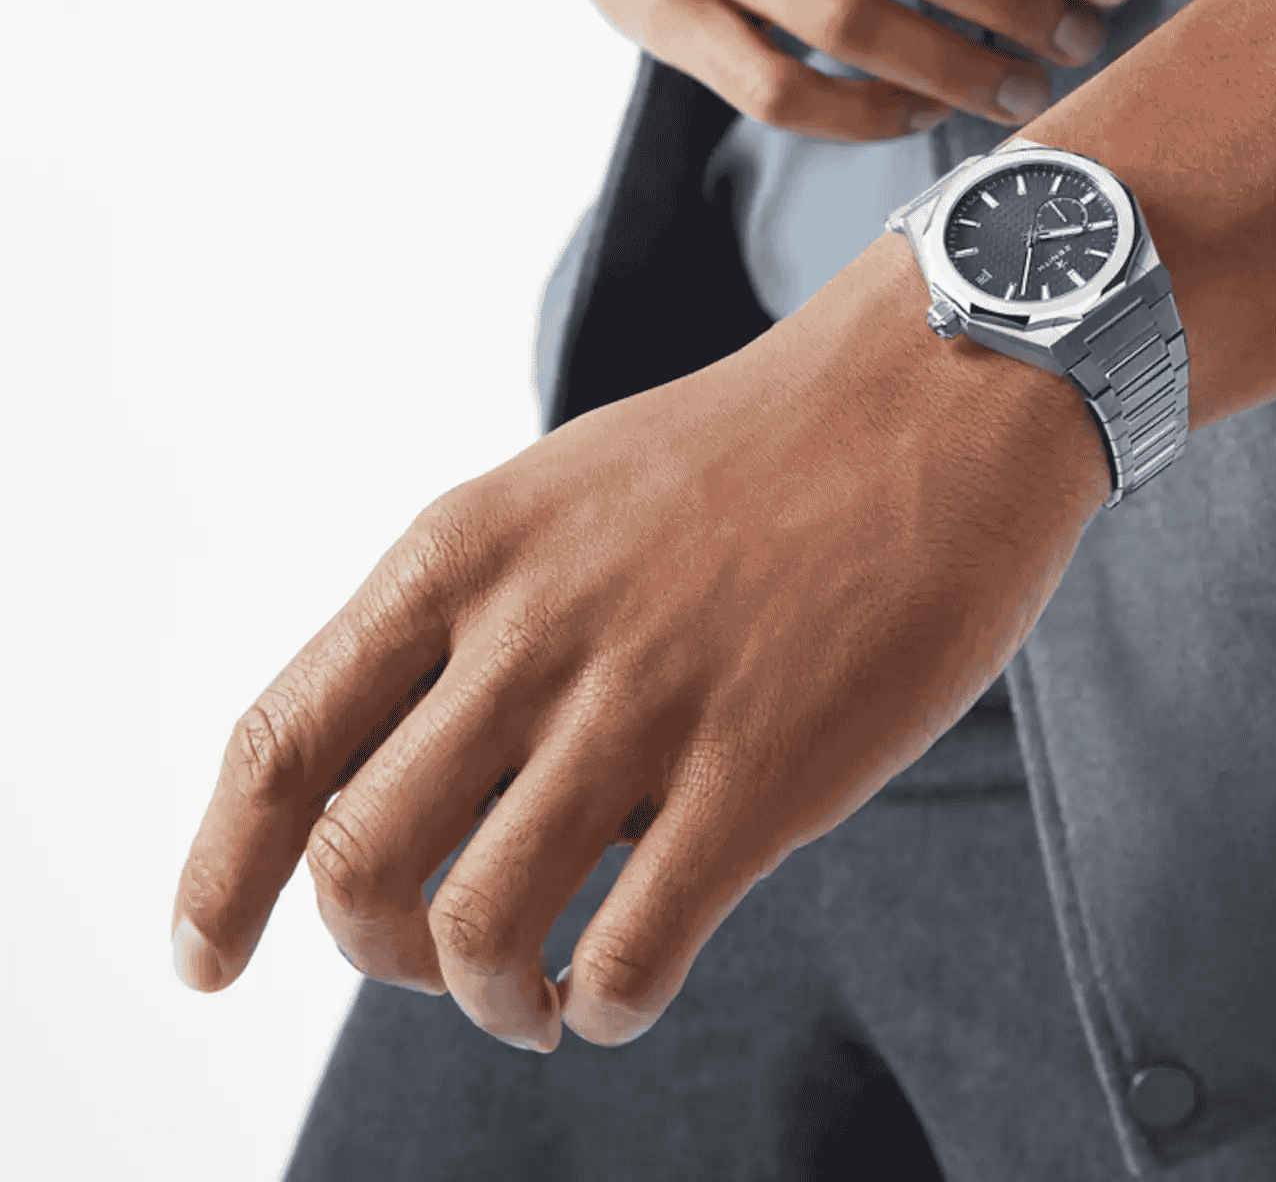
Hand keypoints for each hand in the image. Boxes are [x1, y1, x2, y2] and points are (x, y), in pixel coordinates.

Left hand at [169, 243, 1108, 1050]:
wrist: (943, 392)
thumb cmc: (766, 448)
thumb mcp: (574, 490)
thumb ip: (484, 616)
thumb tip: (429, 779)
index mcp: (467, 550)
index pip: (282, 744)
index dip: (218, 879)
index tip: (208, 960)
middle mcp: (534, 628)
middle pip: (357, 863)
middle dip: (375, 952)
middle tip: (438, 961)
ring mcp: (647, 701)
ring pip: (476, 931)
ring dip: (489, 1001)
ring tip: (540, 996)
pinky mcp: (764, 770)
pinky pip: (628, 957)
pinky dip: (603, 1007)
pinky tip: (624, 988)